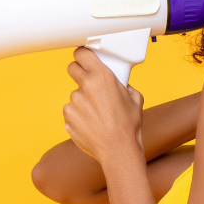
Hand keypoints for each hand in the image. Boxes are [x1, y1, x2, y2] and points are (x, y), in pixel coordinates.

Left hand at [63, 47, 144, 165]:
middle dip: (79, 73)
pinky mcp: (68, 116)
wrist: (118, 150)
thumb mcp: (135, 99)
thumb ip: (125, 86)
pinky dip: (78, 115)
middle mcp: (86, 86)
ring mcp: (74, 101)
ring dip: (83, 100)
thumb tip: (120, 84)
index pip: (82, 54)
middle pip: (72, 68)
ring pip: (75, 94)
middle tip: (89, 83)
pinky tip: (91, 123)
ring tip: (97, 114)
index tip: (84, 58)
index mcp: (103, 77)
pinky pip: (71, 110)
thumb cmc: (128, 126)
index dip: (82, 55)